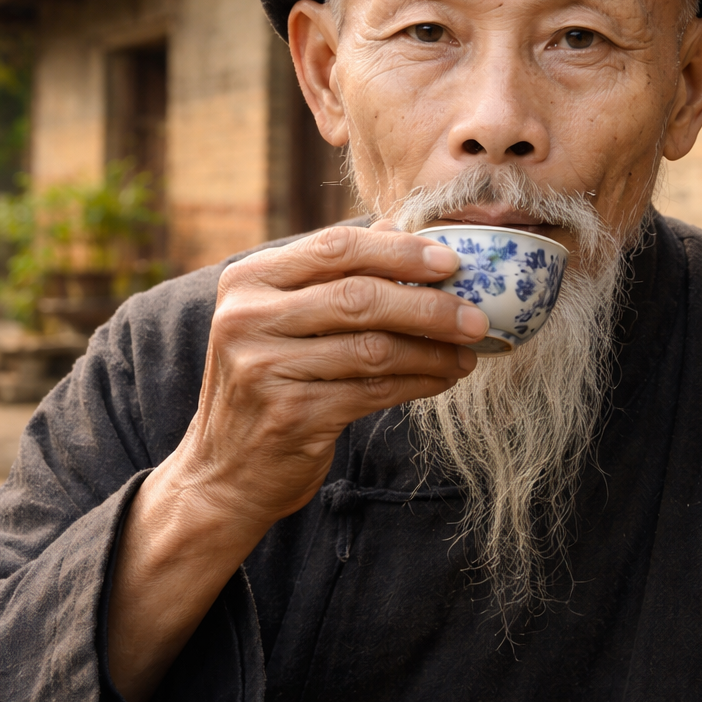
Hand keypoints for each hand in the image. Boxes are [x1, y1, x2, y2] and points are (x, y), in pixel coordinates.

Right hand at [108, 224, 486, 701]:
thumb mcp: (279, 320)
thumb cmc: (268, 385)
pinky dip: (419, 382)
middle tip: (477, 316)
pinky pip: (375, 391)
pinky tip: (443, 378)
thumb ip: (330, 276)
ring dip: (433, 350)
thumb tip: (401, 229)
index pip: (335, 248)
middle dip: (429, 305)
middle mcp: (248, 320)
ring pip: (374, 348)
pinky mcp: (292, 416)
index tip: (451, 261)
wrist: (224, 473)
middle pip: (360, 297)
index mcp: (247, 281)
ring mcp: (266, 369)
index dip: (399, 251)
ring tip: (469, 352)